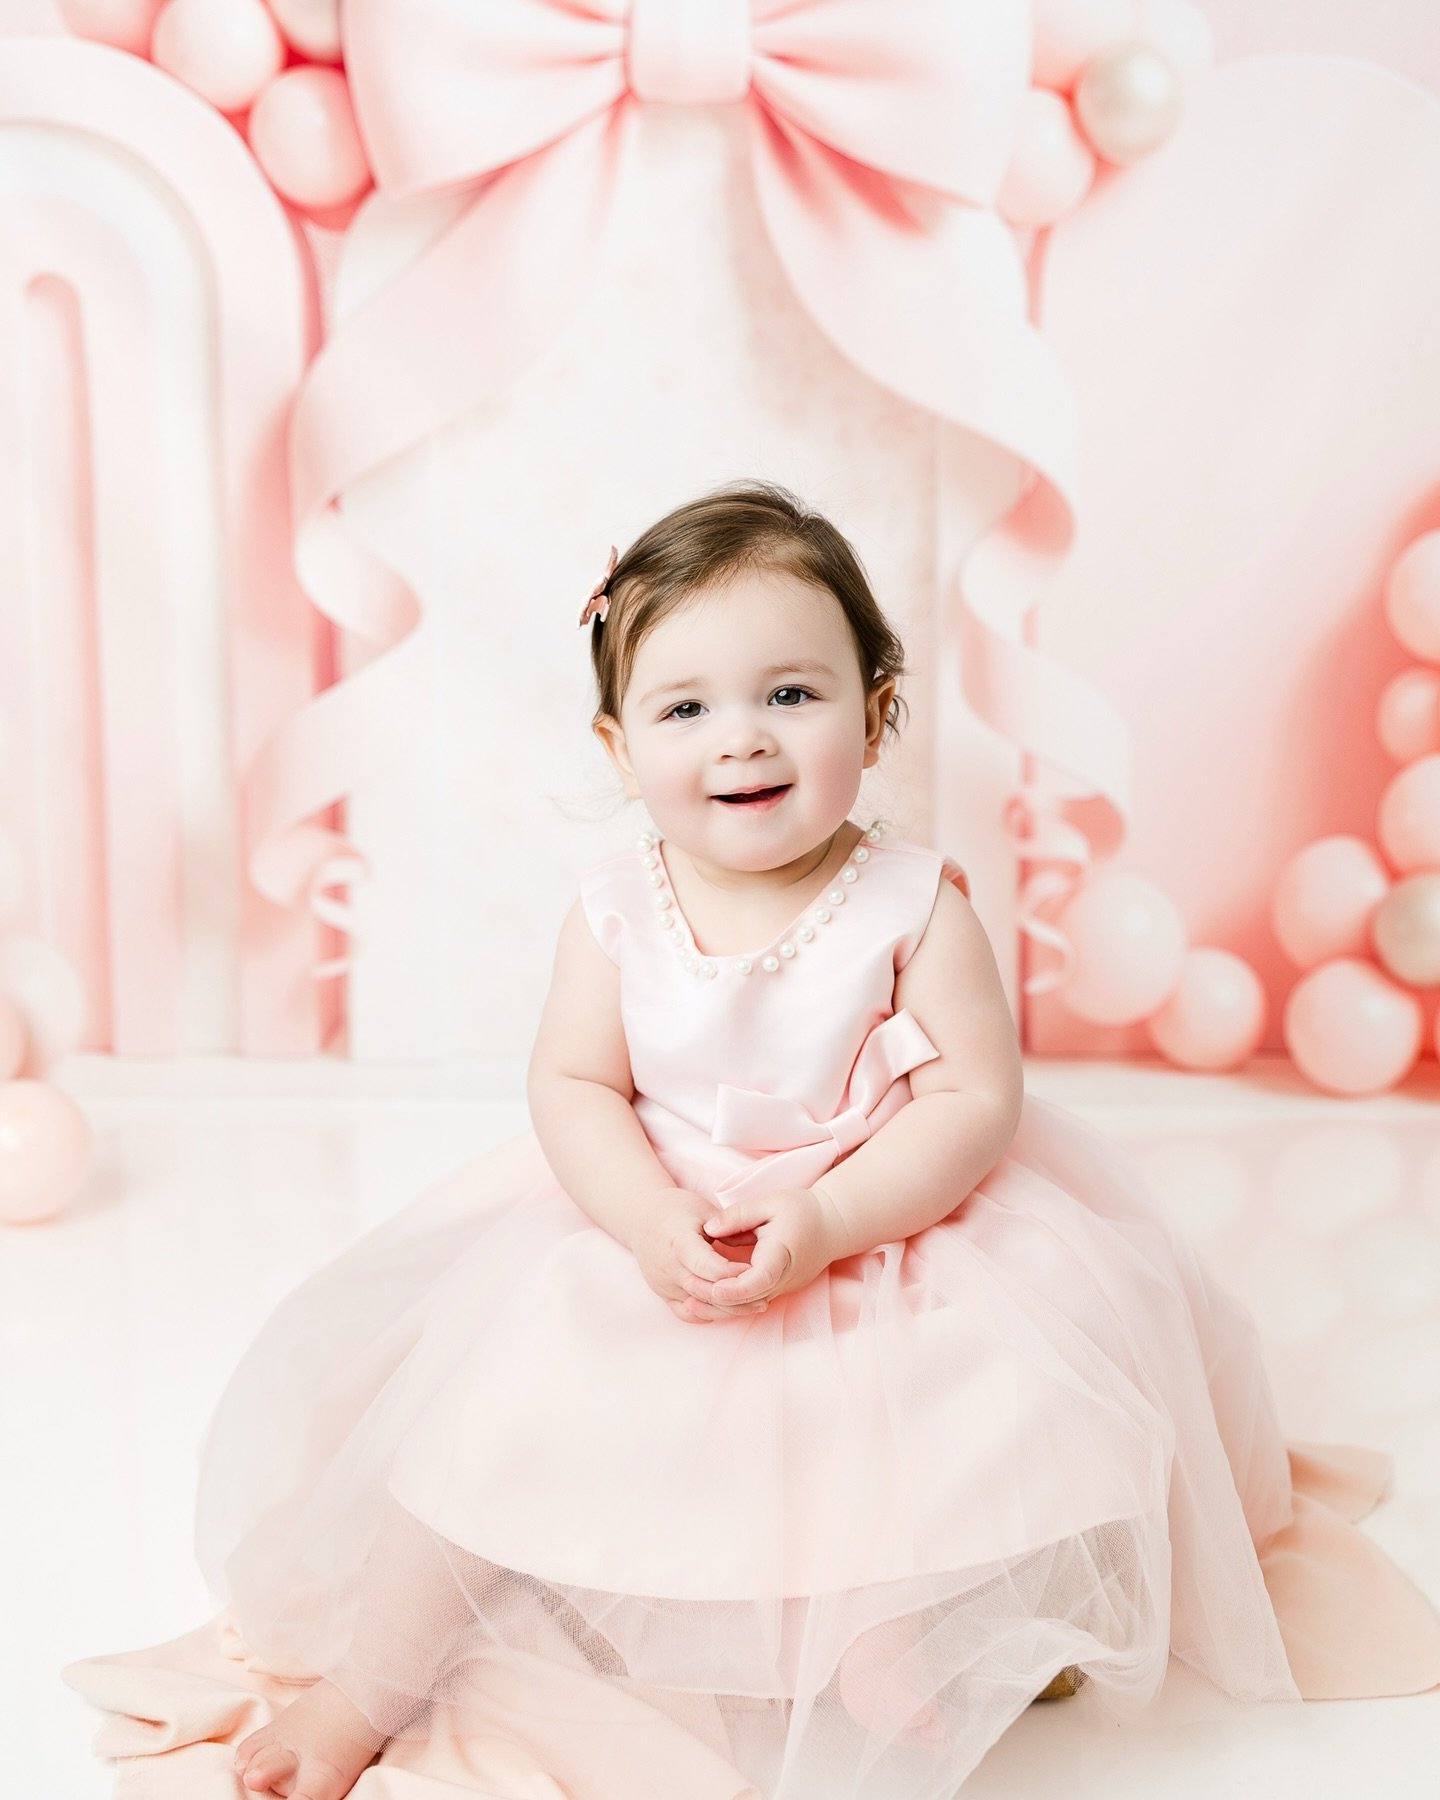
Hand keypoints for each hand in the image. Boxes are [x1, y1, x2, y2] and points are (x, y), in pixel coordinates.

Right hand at [628, 1186, 773, 1323]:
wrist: (641, 1218)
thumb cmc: (677, 1209)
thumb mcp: (703, 1209)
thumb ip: (727, 1227)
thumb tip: (754, 1240)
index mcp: (678, 1242)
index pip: (709, 1267)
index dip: (733, 1273)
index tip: (756, 1272)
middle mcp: (668, 1268)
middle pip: (705, 1292)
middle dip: (736, 1297)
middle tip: (764, 1296)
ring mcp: (663, 1284)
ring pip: (698, 1307)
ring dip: (728, 1310)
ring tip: (755, 1306)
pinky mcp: (662, 1295)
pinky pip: (687, 1314)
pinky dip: (709, 1314)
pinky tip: (729, 1310)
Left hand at [684, 1186, 843, 1308]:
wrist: (832, 1226)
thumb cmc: (802, 1210)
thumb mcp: (770, 1202)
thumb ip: (738, 1214)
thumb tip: (709, 1229)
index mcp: (782, 1254)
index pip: (759, 1280)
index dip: (735, 1288)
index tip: (712, 1289)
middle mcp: (783, 1278)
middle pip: (749, 1300)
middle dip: (717, 1301)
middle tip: (686, 1294)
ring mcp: (781, 1288)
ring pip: (748, 1307)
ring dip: (719, 1308)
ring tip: (688, 1304)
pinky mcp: (776, 1290)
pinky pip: (751, 1303)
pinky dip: (729, 1303)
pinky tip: (705, 1301)